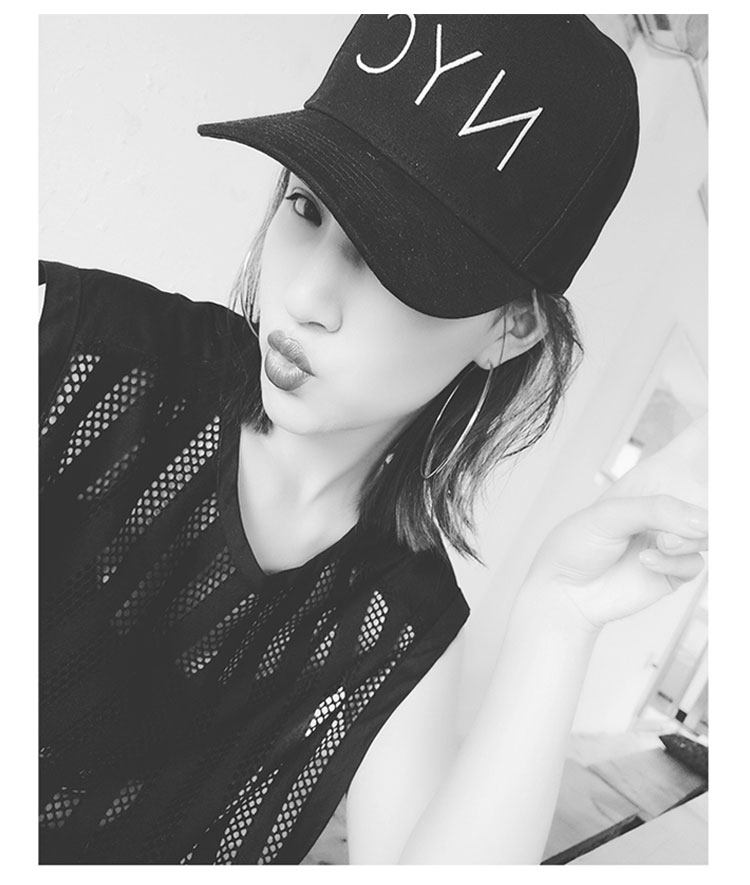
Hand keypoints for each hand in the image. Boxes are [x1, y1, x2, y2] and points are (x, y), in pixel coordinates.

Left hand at [522, 414, 707, 635]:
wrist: (565, 593)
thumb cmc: (575, 546)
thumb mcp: (609, 516)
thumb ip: (657, 511)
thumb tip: (704, 519)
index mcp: (650, 480)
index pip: (692, 446)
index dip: (714, 429)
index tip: (728, 418)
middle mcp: (667, 506)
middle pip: (713, 489)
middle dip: (720, 491)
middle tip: (700, 511)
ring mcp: (675, 537)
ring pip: (710, 530)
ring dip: (687, 537)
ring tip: (661, 542)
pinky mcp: (677, 568)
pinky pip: (696, 563)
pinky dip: (673, 563)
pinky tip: (646, 562)